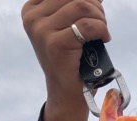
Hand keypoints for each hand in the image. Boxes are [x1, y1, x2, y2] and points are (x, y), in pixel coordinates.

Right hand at [22, 0, 110, 120]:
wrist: (66, 95)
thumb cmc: (70, 61)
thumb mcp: (67, 27)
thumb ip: (73, 7)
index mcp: (32, 9)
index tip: (94, 9)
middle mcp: (33, 18)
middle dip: (95, 6)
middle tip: (101, 23)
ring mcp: (42, 31)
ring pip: (81, 6)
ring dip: (100, 17)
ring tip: (102, 31)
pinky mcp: (56, 45)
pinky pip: (87, 26)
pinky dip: (101, 29)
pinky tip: (104, 38)